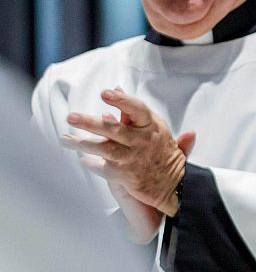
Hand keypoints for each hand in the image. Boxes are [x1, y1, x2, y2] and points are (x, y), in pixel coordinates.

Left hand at [62, 88, 195, 217]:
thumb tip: (118, 86)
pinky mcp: (127, 176)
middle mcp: (143, 141)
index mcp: (152, 127)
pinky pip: (104, 169)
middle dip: (90, 123)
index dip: (122, 100)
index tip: (105, 93)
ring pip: (104, 149)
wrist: (175, 185)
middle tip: (71, 117)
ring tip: (64, 139)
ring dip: (82, 144)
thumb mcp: (156, 128)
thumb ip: (134, 111)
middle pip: (114, 129)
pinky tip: (82, 160)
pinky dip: (92, 165)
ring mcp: (134, 159)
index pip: (137, 109)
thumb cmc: (161, 152)